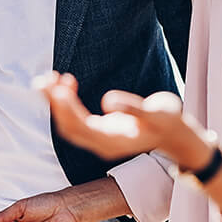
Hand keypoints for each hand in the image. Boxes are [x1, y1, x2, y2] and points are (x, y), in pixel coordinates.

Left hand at [39, 72, 207, 168]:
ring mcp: (101, 139)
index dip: (66, 108)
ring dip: (56, 102)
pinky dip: (66, 102)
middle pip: (68, 127)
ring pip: (69, 124)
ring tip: (49, 78)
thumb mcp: (159, 113)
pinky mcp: (101, 131)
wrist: (177, 137)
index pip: (81, 127)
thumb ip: (134, 108)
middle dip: (54, 103)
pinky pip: (76, 119)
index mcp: (114, 141)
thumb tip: (107, 101)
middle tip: (43, 79)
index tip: (57, 87)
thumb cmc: (170, 123)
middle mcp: (103, 144)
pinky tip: (66, 83)